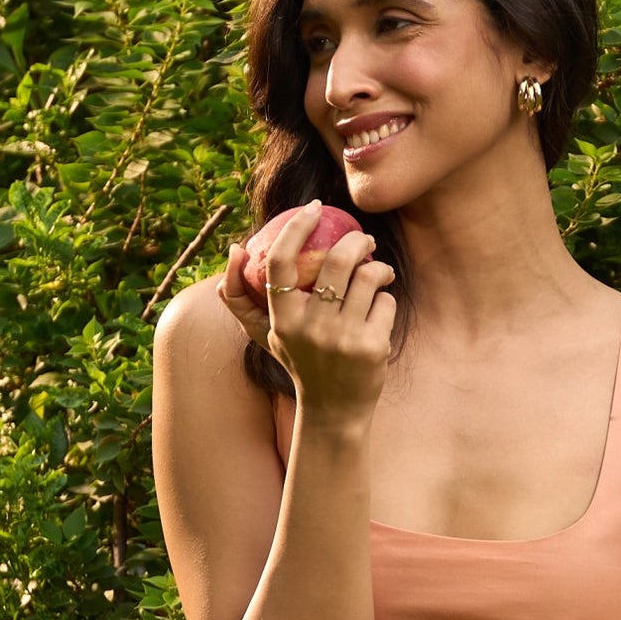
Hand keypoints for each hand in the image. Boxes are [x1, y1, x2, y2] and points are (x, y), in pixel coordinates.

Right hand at [239, 208, 396, 421]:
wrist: (333, 411)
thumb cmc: (299, 362)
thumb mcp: (265, 334)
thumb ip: (240, 297)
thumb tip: (234, 248)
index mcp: (281, 319)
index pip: (281, 261)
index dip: (297, 227)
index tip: (315, 208)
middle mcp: (309, 327)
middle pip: (338, 260)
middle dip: (357, 241)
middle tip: (364, 241)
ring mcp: (343, 338)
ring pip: (369, 277)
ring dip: (379, 269)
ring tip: (379, 273)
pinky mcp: (372, 347)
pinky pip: (386, 302)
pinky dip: (385, 300)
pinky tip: (379, 312)